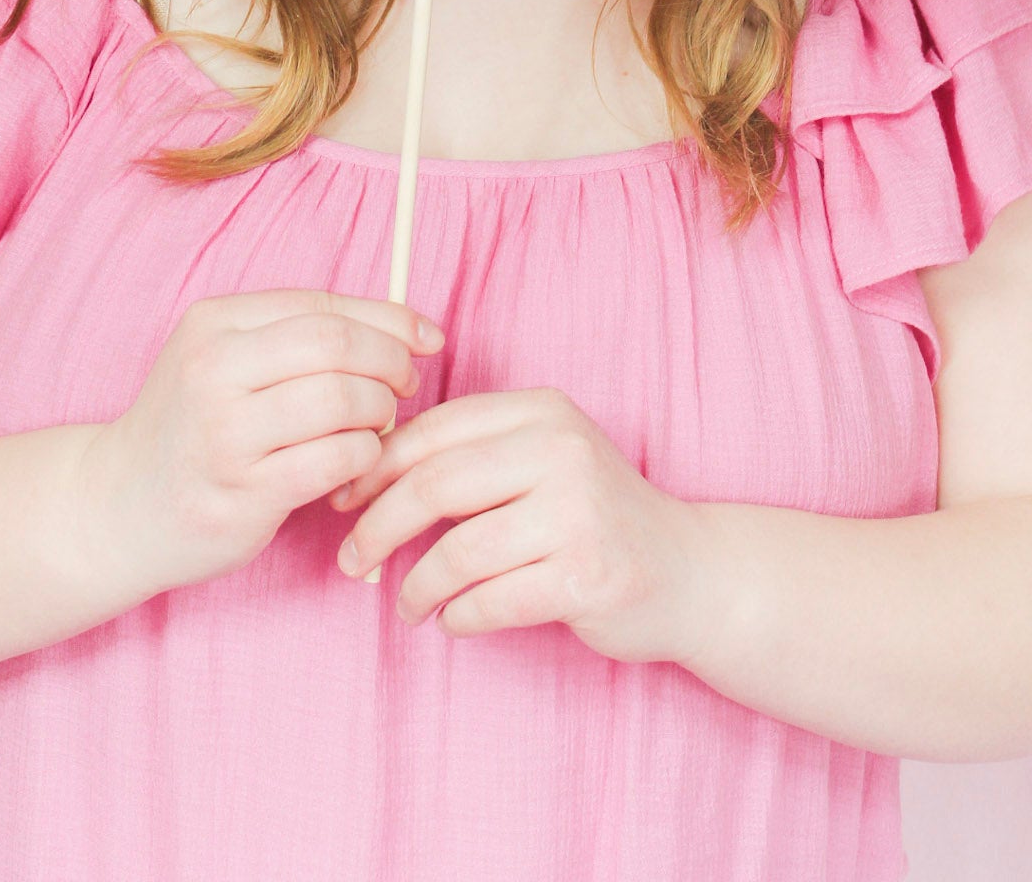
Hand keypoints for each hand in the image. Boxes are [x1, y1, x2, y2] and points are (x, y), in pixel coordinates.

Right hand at [74, 289, 443, 599]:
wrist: (116, 506)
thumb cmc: (192, 426)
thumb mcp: (223, 359)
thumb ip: (297, 337)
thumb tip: (408, 327)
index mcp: (213, 324)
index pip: (322, 306)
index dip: (388, 319)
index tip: (426, 337)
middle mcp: (212, 370)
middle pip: (335, 345)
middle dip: (390, 361)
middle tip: (405, 384)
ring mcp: (223, 434)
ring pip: (340, 400)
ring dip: (379, 412)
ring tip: (376, 425)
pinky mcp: (240, 494)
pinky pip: (333, 461)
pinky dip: (362, 457)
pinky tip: (355, 462)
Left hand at [328, 386, 706, 665]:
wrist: (689, 571)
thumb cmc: (593, 516)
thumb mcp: (542, 459)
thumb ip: (474, 455)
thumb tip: (364, 474)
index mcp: (540, 411)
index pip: (433, 430)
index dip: (375, 469)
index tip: (343, 503)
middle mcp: (560, 450)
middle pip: (435, 484)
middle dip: (377, 526)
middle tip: (351, 562)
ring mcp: (578, 513)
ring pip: (459, 550)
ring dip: (417, 586)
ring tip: (408, 605)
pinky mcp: (587, 576)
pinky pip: (492, 600)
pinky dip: (459, 616)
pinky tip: (454, 620)